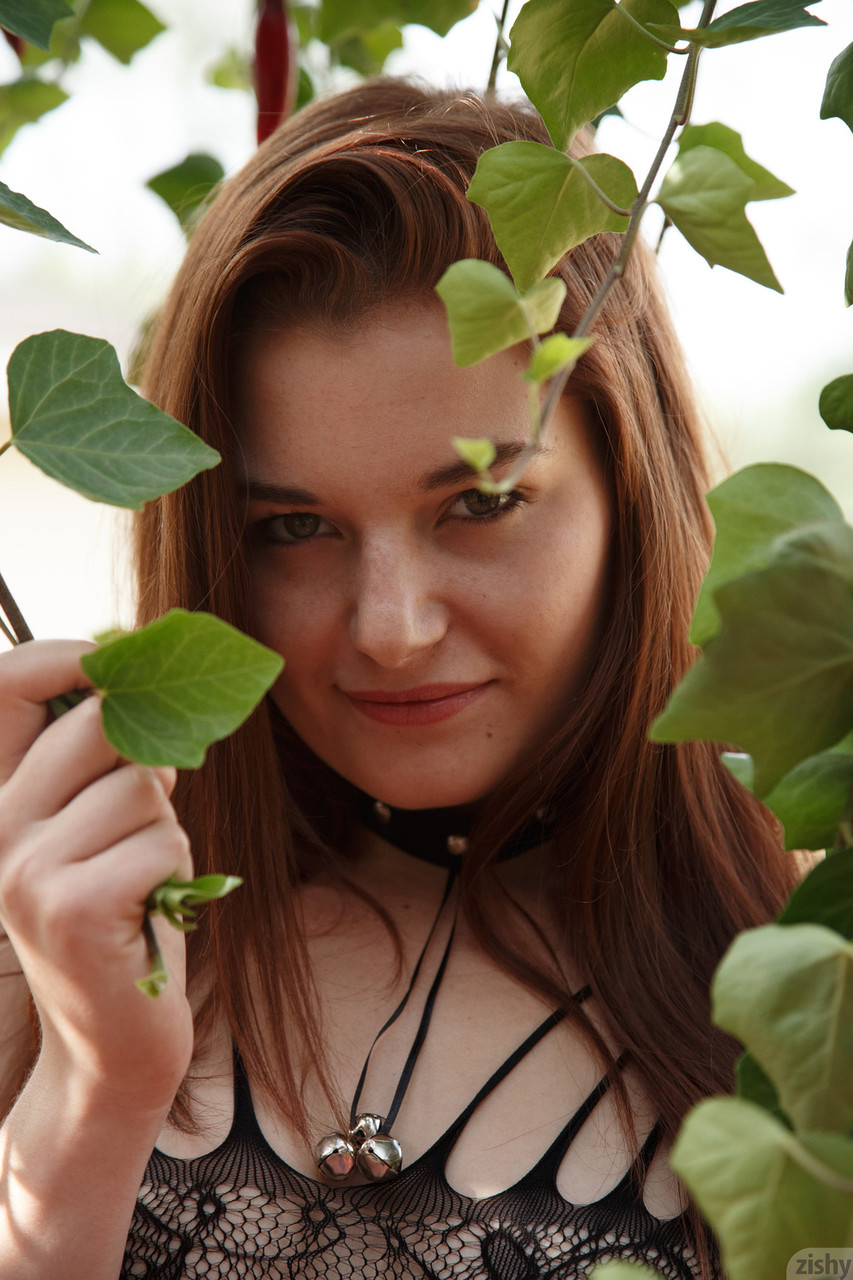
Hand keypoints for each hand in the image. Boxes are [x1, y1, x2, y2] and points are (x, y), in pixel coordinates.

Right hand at [0, 640, 193, 1114]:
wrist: (113, 1046)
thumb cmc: (122, 923)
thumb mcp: (102, 831)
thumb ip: (108, 763)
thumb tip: (146, 681)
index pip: (5, 688)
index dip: (67, 655)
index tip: (120, 655)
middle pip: (102, 725)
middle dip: (150, 761)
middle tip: (147, 819)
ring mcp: (24, 868)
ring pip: (145, 786)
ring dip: (168, 831)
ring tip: (142, 882)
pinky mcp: (71, 906)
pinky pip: (164, 841)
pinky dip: (178, 872)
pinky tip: (151, 913)